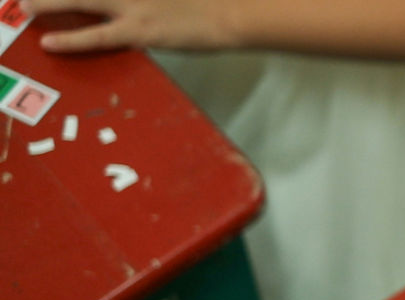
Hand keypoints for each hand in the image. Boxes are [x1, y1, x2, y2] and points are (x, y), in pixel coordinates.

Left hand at [21, 0, 238, 51]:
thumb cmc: (211, 0)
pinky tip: (50, 41)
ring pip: (80, 0)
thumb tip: (135, 6)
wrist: (231, 12)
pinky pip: (97, 36)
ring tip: (25, 5)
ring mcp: (132, 4)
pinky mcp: (139, 29)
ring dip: (50, 2)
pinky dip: (72, 39)